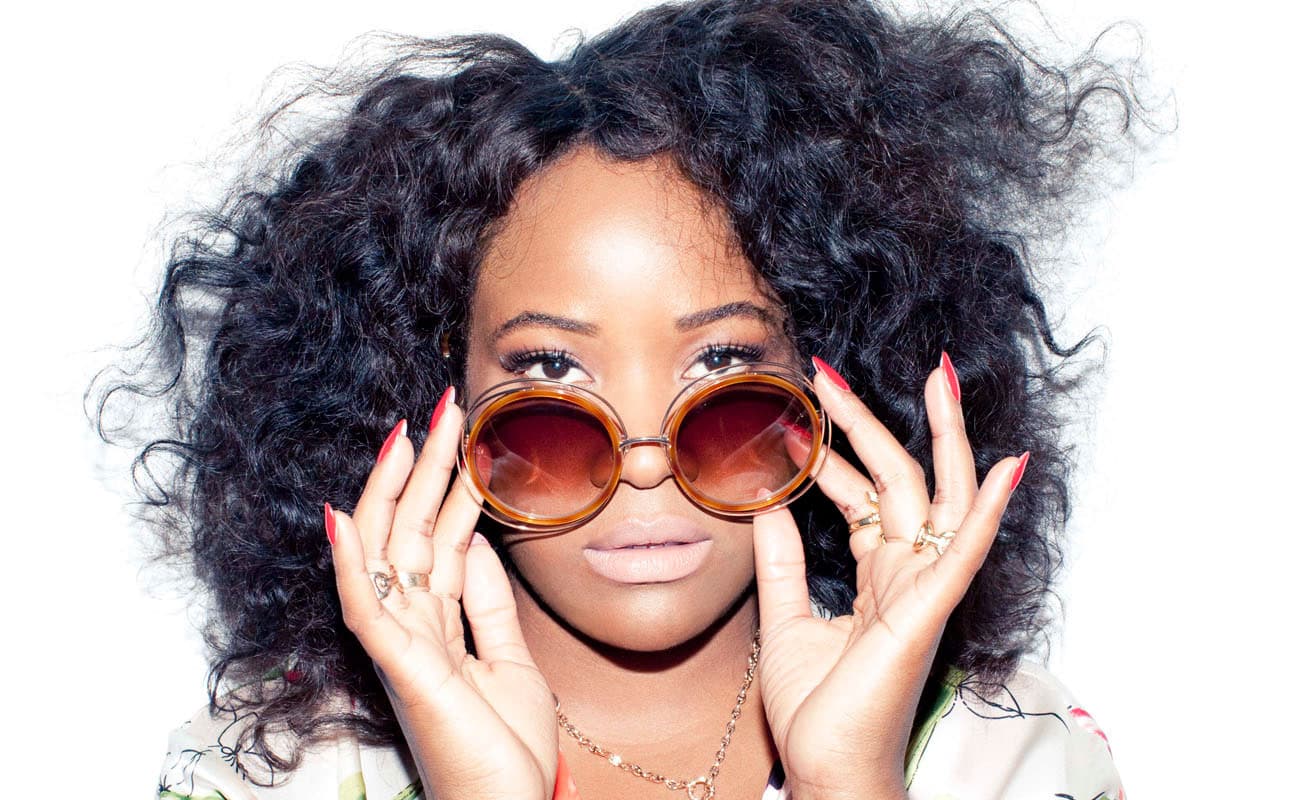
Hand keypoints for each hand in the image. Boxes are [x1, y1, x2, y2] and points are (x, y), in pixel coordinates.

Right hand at [327, 389, 557, 799]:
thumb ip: (489, 601)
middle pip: (410, 530)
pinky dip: (351, 562)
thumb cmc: (506, 749)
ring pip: (386, 552)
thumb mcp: (511, 657)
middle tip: (442, 406)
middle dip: (425, 466)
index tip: (460, 433)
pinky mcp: (400, 669)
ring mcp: (400, 646)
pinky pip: (366, 608)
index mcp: (437, 623)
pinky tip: (343, 516)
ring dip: (393, 490)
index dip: (447, 484)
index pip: (436, 537)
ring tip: (405, 433)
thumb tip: (477, 538)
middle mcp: (411, 626)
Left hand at [753, 356, 1027, 799]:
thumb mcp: (784, 616)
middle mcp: (907, 575)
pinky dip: (986, 508)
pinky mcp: (928, 612)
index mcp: (877, 576)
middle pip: (899, 480)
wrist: (826, 769)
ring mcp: (923, 590)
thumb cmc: (816, 708)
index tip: (796, 416)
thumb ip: (782, 560)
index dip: (830, 453)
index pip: (862, 497)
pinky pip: (964, 552)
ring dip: (939, 436)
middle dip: (868, 422)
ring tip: (937, 378)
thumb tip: (766, 503)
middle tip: (828, 372)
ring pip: (939, 497)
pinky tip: (1006, 466)